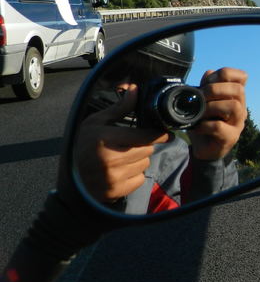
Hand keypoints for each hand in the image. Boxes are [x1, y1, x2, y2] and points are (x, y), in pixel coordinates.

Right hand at [75, 85, 169, 202]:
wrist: (70, 177)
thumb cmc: (84, 146)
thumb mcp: (96, 123)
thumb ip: (119, 108)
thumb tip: (135, 90)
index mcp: (106, 139)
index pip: (145, 136)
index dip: (159, 134)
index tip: (168, 134)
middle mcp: (111, 159)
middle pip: (148, 149)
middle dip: (143, 145)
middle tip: (129, 145)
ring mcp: (114, 177)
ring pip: (145, 164)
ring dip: (139, 160)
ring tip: (122, 158)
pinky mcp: (116, 191)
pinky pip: (140, 179)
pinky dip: (135, 175)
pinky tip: (120, 171)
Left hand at [188, 68, 247, 160]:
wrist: (204, 148)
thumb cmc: (205, 123)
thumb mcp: (204, 102)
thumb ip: (207, 86)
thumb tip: (209, 72)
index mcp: (235, 97)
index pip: (241, 77)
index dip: (225, 74)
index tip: (208, 80)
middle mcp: (241, 108)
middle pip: (239, 90)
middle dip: (216, 89)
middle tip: (201, 97)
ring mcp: (238, 123)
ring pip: (234, 106)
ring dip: (212, 107)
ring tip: (200, 113)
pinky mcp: (230, 138)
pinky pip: (219, 126)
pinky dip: (204, 125)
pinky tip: (198, 126)